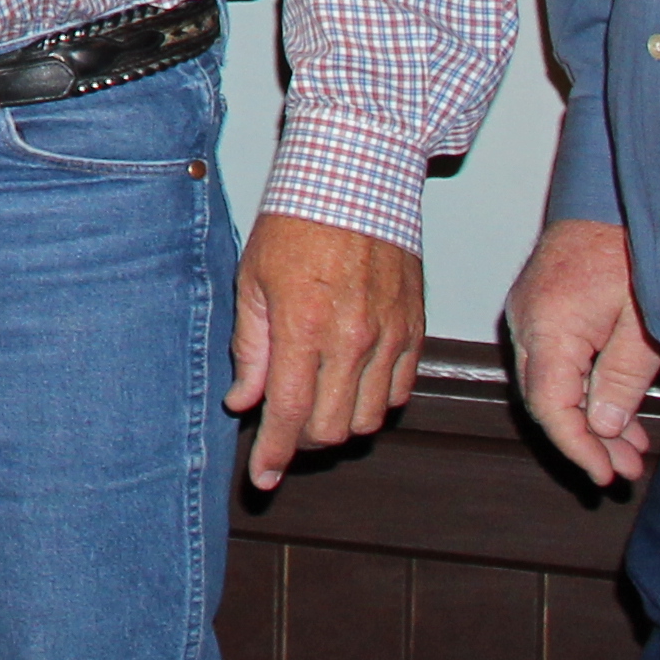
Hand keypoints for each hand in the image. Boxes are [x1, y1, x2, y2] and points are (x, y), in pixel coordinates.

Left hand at [230, 209, 424, 488]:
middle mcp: (353, 340)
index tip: (262, 479)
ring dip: (338, 426)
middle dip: (299, 442)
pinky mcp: (416, 332)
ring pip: (368, 420)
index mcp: (304, 326)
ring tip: (312, 405)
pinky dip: (372, 403)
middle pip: (331, 429)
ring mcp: (391, 338)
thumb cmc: (295, 223)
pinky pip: (398, 394)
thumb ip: (250, 347)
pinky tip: (348, 384)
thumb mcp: (253, 280)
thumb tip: (243, 402)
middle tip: (279, 429)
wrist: (358, 180)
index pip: (287, 414)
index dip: (272, 455)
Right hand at [501, 218, 659, 488]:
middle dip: (585, 439)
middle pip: (543, 397)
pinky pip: (552, 358)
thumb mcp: (644, 324)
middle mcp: (527, 320)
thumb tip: (601, 427)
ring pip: (548, 381)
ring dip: (586, 416)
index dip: (577, 447)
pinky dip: (580, 387)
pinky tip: (613, 406)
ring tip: (628, 447)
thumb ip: (621, 378)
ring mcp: (529, 310)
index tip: (605, 474)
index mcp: (548, 326)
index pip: (550, 405)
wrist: (620, 194)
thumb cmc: (634, 252)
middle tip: (626, 468)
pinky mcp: (540, 303)